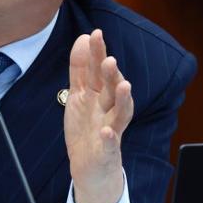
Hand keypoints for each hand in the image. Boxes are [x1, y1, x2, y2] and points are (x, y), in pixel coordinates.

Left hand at [64, 29, 132, 202]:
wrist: (91, 168)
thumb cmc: (87, 128)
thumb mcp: (79, 95)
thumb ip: (81, 68)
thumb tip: (84, 37)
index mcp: (99, 95)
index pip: (99, 71)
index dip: (98, 53)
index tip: (96, 33)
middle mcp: (108, 110)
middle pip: (111, 89)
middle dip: (111, 74)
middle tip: (109, 59)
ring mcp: (110, 130)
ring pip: (120, 113)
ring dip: (122, 99)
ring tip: (123, 85)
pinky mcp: (106, 152)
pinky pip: (110, 145)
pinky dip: (110, 138)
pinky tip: (107, 132)